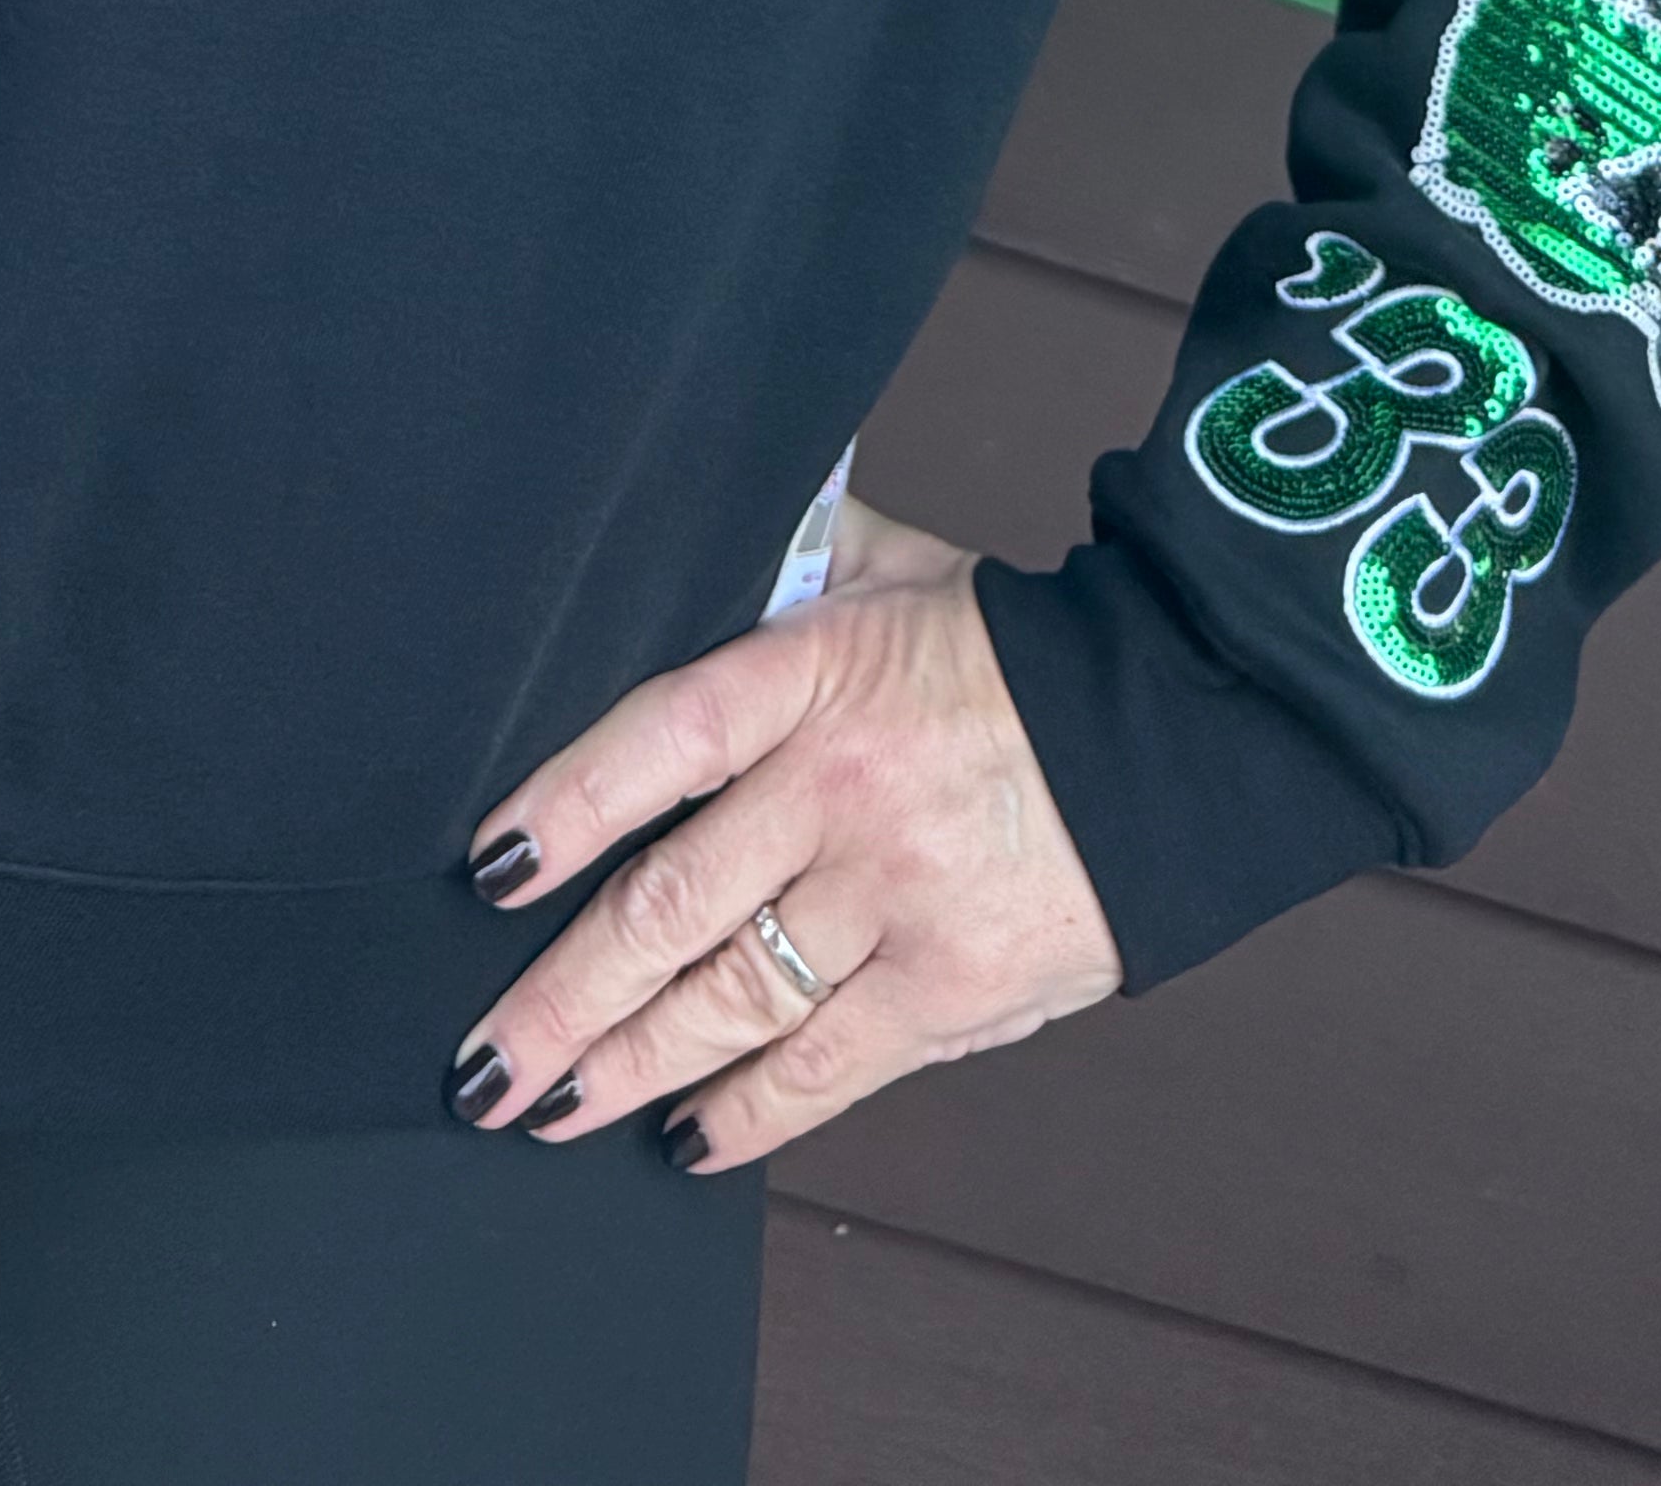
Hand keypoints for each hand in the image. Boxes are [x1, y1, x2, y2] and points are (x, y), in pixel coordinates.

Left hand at [451, 503, 1122, 1169]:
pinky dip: (748, 1113)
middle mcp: (841, 794)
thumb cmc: (1013, 651)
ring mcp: (895, 901)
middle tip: (485, 1059)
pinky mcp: (951, 990)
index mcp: (816, 676)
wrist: (1175, 732)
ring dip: (628, 1064)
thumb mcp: (893, 568)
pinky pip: (826, 1068)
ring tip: (551, 1105)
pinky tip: (683, 1137)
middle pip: (671, 905)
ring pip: (732, 1001)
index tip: (494, 867)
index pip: (662, 740)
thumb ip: (791, 554)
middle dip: (563, 995)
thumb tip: (699, 523)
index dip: (570, 803)